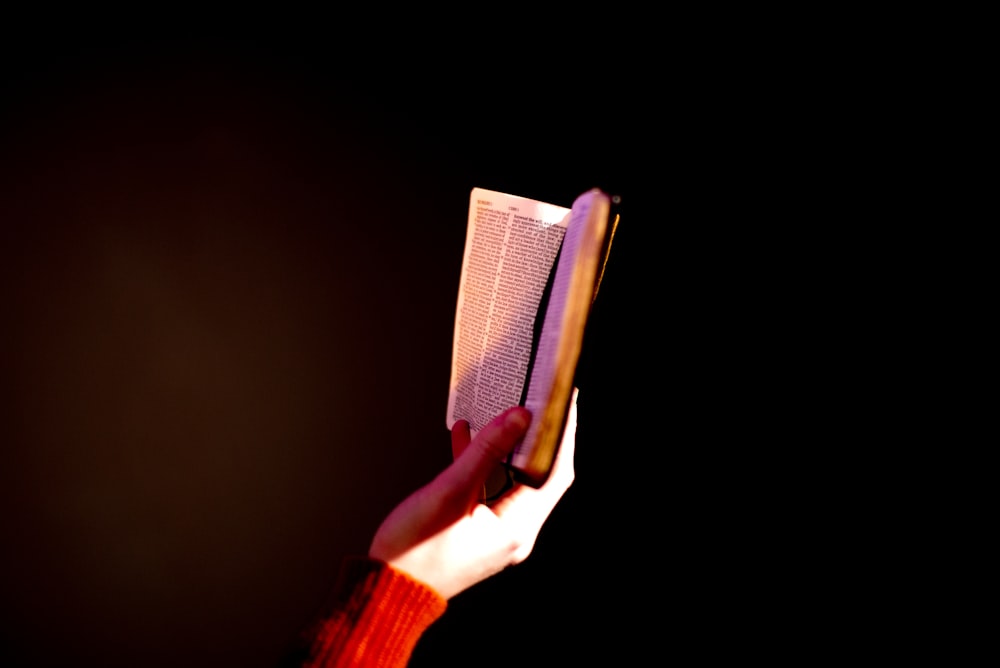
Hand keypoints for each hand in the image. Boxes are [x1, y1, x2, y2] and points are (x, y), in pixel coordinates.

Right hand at [368, 389, 578, 598]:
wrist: (384, 590)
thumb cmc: (414, 551)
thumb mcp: (450, 492)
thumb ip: (486, 451)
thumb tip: (518, 418)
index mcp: (516, 529)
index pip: (554, 473)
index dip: (562, 434)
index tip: (563, 403)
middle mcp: (514, 533)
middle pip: (539, 475)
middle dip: (539, 437)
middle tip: (542, 402)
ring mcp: (496, 533)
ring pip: (512, 479)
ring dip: (507, 447)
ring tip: (507, 412)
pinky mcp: (477, 530)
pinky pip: (488, 488)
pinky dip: (481, 464)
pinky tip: (464, 435)